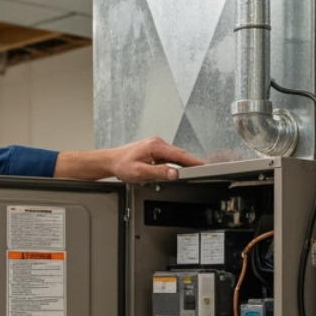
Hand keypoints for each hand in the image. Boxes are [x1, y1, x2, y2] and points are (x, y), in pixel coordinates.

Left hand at [53, 137, 201, 183]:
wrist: (111, 161)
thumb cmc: (122, 165)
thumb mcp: (140, 172)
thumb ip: (158, 172)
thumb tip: (174, 173)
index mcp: (156, 146)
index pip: (180, 155)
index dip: (193, 161)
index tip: (204, 166)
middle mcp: (158, 143)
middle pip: (179, 155)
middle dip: (190, 163)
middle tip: (202, 172)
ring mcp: (157, 145)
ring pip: (175, 156)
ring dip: (181, 164)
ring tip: (189, 173)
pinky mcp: (155, 149)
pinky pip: (169, 157)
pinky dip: (174, 164)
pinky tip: (173, 171)